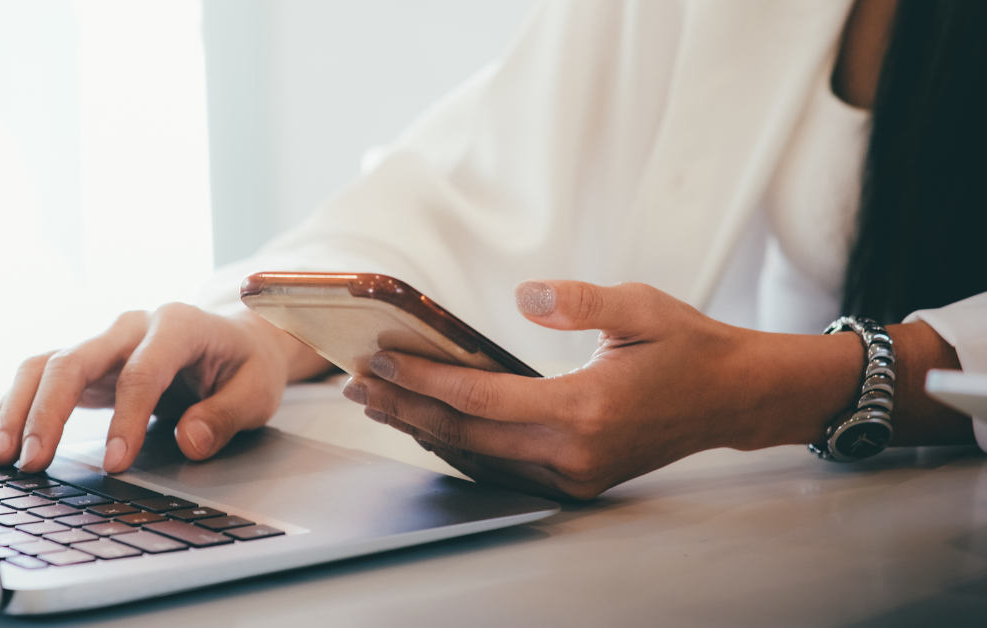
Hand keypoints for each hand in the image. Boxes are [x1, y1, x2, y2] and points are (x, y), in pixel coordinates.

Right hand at [0, 304, 329, 473]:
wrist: (238, 342)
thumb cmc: (246, 367)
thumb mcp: (255, 392)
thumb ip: (225, 416)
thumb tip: (189, 440)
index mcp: (179, 325)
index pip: (142, 371)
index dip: (125, 419)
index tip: (115, 465)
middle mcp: (132, 326)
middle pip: (75, 360)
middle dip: (49, 412)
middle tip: (33, 462)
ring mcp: (104, 342)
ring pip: (46, 365)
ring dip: (18, 410)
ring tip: (1, 458)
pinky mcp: (87, 363)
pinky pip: (39, 378)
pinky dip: (10, 407)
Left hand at [342, 280, 867, 499]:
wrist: (733, 397)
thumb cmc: (687, 347)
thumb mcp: (641, 306)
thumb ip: (579, 301)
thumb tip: (525, 295)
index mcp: (583, 409)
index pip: (480, 398)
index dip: (424, 377)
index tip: (381, 357)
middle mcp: (572, 452)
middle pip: (466, 435)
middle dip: (406, 407)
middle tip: (358, 384)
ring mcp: (574, 474)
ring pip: (478, 458)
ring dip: (425, 430)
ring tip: (380, 404)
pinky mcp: (576, 480)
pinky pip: (502, 467)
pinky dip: (460, 447)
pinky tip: (431, 428)